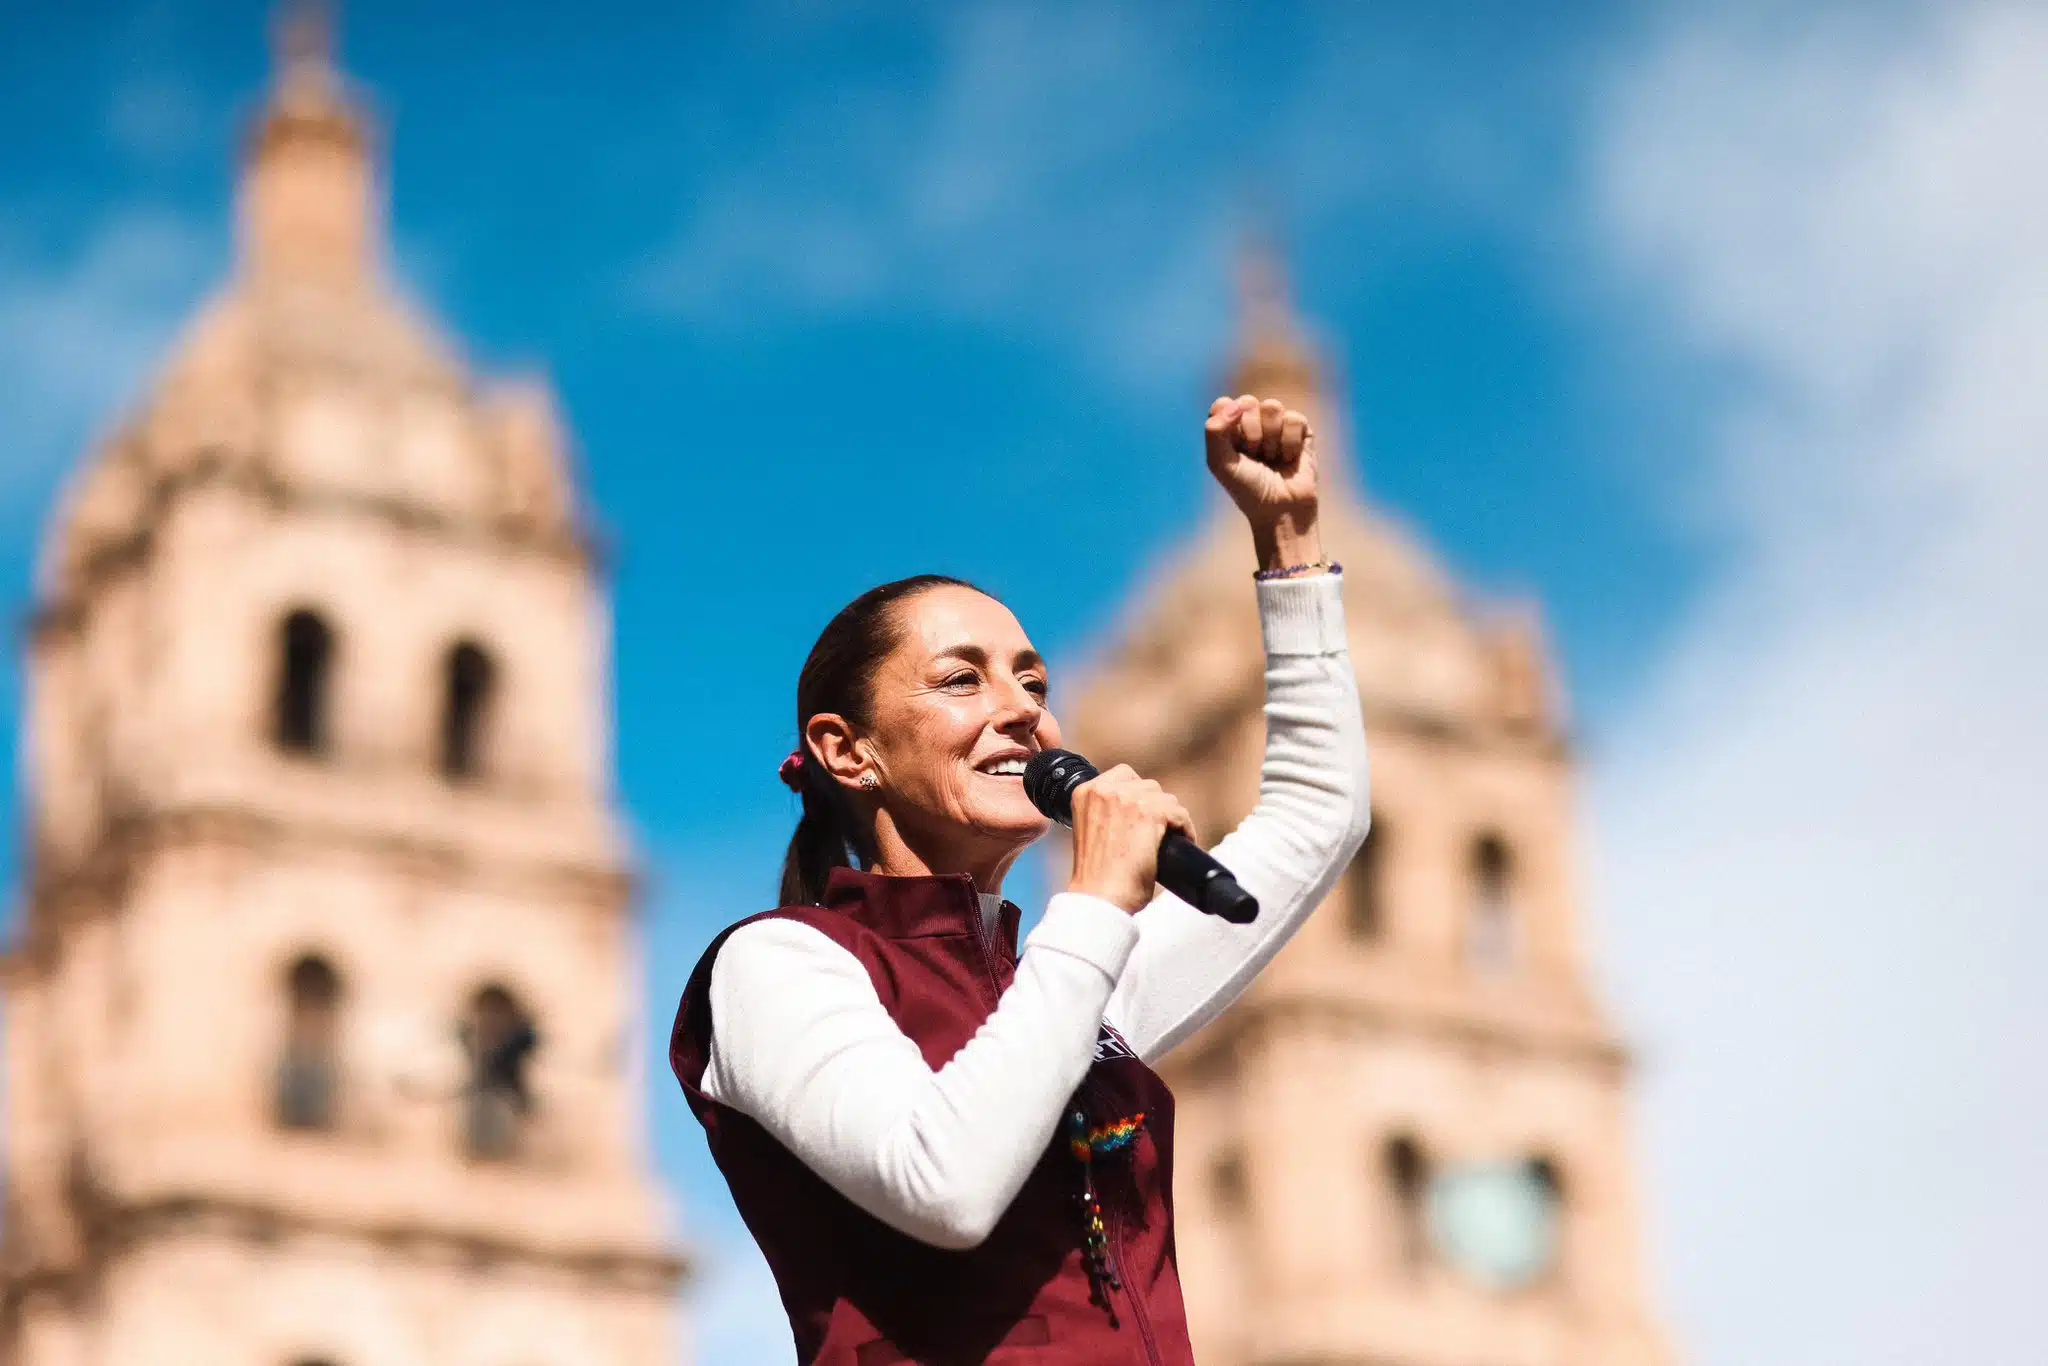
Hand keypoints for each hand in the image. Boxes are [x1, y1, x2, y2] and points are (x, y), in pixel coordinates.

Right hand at [1066, 765, 1194, 914]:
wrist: (1099, 899)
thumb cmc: (1096, 877)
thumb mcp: (1092, 833)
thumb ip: (1107, 814)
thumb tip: (1136, 812)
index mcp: (1084, 793)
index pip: (1123, 775)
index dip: (1138, 795)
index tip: (1144, 814)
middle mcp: (1104, 790)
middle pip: (1147, 786)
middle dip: (1156, 808)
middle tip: (1159, 831)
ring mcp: (1127, 799)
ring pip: (1166, 798)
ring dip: (1171, 818)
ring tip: (1169, 839)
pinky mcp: (1149, 813)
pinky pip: (1179, 813)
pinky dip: (1185, 829)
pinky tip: (1182, 842)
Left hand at [1204, 394, 1324, 571]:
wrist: (1280, 511)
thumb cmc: (1247, 490)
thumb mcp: (1218, 463)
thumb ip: (1214, 429)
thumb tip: (1236, 403)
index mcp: (1229, 429)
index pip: (1223, 403)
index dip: (1228, 423)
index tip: (1233, 448)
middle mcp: (1253, 424)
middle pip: (1248, 402)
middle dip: (1250, 432)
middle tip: (1254, 455)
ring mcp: (1278, 426)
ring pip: (1273, 406)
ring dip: (1271, 438)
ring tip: (1272, 458)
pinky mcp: (1302, 431)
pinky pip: (1294, 418)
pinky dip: (1290, 442)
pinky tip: (1289, 458)